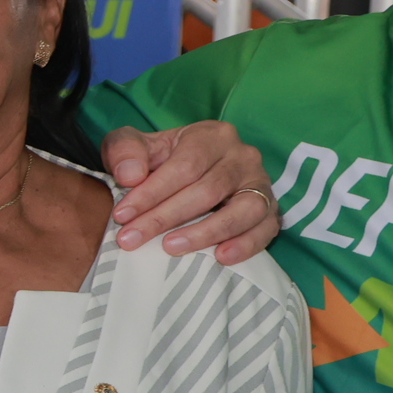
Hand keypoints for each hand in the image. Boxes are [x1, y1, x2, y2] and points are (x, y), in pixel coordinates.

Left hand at [101, 119, 281, 260]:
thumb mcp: (133, 146)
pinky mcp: (270, 209)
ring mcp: (260, 182)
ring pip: (243, 209)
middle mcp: (242, 155)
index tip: (121, 216)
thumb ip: (124, 150)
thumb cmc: (158, 159)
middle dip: (165, 217)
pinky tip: (221, 257)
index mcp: (210, 135)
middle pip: (208, 189)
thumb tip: (130, 175)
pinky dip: (247, 244)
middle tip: (132, 239)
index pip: (184, 166)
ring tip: (171, 248)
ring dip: (207, 232)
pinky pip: (266, 228)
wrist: (186, 173)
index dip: (151, 193)